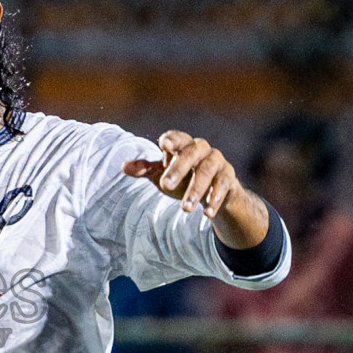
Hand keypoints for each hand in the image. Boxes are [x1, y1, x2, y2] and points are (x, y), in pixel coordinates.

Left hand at [122, 130, 242, 217]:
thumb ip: (145, 169)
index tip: (165, 145)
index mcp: (184, 145)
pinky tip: (207, 214)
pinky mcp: (228, 178)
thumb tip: (123, 167)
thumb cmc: (183, 178)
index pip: (177, 138)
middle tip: (165, 186)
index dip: (172, 139)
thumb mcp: (162, 174)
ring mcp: (217, 162)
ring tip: (185, 209)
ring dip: (196, 190)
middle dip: (178, 169)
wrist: (212, 192)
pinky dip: (215, 200)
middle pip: (191, 154)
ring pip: (207, 171)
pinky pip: (223, 186)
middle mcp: (202, 150)